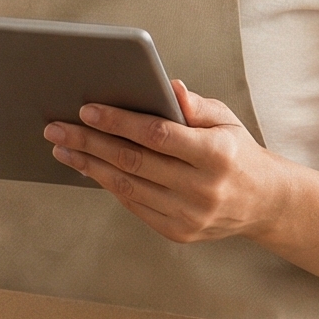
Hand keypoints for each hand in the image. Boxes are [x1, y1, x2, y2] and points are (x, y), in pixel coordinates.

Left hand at [44, 81, 288, 244]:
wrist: (262, 201)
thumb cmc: (235, 150)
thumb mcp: (225, 120)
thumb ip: (195, 105)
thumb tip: (168, 86)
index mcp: (217, 155)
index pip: (158, 135)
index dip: (119, 122)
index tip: (86, 110)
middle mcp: (204, 188)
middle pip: (134, 162)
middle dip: (89, 143)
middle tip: (56, 128)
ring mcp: (191, 215)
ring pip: (128, 187)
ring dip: (89, 166)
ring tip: (62, 148)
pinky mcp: (179, 233)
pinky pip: (134, 205)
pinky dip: (108, 184)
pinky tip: (88, 168)